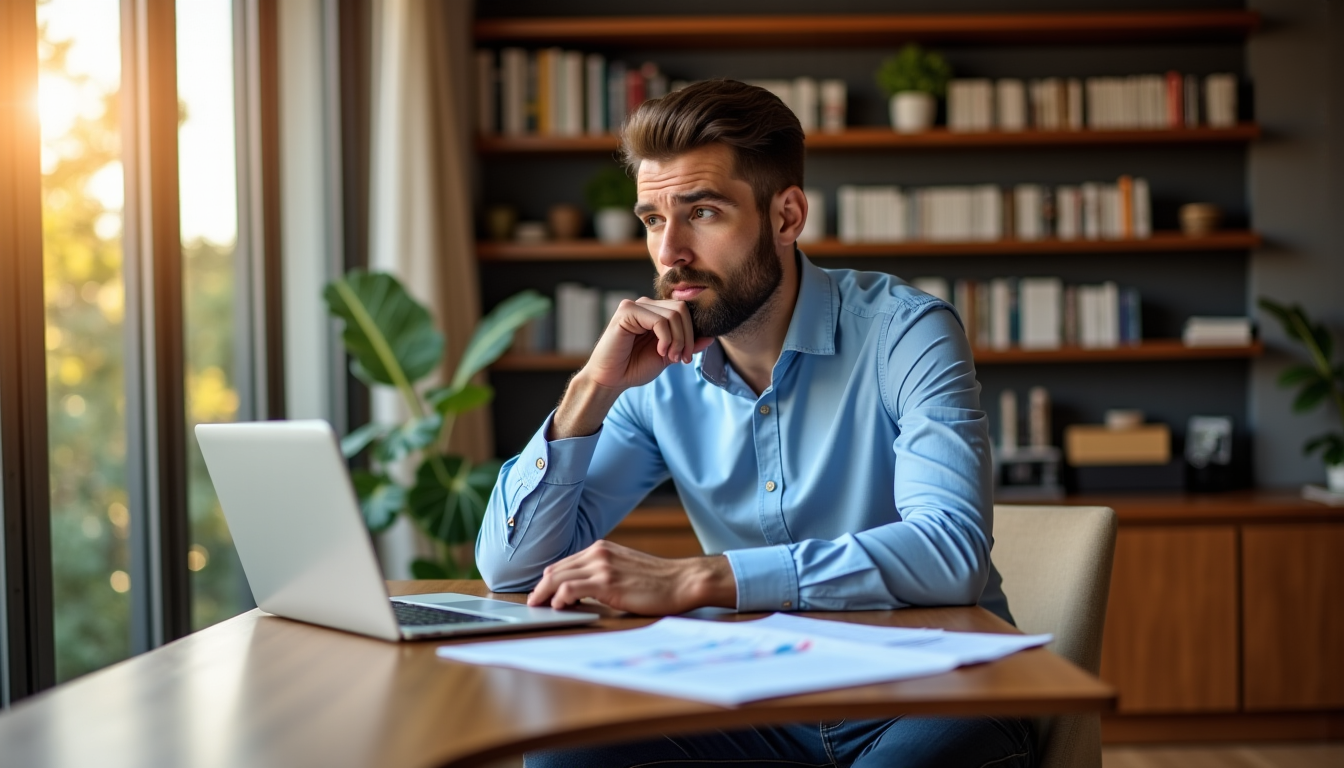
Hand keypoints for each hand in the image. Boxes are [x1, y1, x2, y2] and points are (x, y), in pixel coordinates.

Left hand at [526, 540, 735, 615]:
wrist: (681, 581)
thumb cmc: (657, 581)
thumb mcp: (624, 568)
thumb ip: (602, 574)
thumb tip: (578, 592)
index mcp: (601, 549)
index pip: (563, 564)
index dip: (547, 581)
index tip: (540, 594)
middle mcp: (598, 553)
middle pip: (555, 570)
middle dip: (540, 588)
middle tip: (533, 604)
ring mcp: (601, 567)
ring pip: (557, 578)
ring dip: (544, 594)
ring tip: (540, 608)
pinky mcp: (606, 583)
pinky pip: (570, 589)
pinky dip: (559, 598)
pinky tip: (559, 607)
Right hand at [585, 297, 714, 391]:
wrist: (610, 380)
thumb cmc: (634, 368)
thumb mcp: (668, 356)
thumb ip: (687, 345)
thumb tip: (711, 337)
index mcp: (654, 312)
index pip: (684, 311)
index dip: (692, 333)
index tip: (687, 357)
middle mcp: (645, 305)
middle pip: (682, 310)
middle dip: (687, 337)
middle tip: (681, 359)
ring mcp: (635, 306)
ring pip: (673, 315)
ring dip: (678, 340)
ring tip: (670, 357)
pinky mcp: (626, 312)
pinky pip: (659, 320)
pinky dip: (666, 338)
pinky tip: (660, 351)